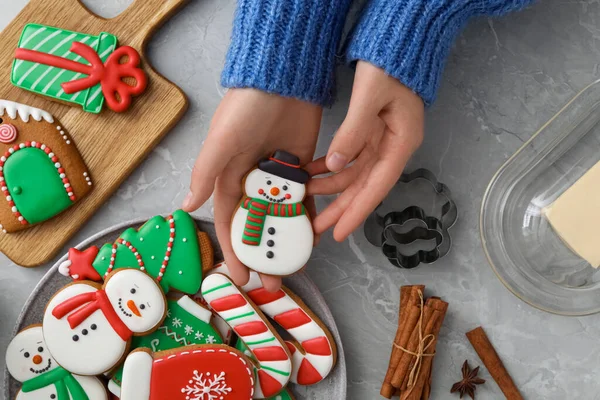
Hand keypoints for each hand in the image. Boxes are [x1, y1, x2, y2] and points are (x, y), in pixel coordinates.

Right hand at [183, 89, 321, 290]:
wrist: (283, 80)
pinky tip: (313, 238)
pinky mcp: (301, 167)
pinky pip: (304, 199)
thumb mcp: (222, 141)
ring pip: (281, 216)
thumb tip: (186, 205)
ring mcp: (278, 176)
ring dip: (286, 241)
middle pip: (256, 225)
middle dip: (262, 253)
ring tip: (294, 267)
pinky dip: (307, 217)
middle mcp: (252, 181)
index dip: (233, 250)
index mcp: (229, 177)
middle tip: (272, 282)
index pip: (229, 222)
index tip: (240, 278)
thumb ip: (206, 173)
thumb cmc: (246, 109)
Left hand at [306, 62, 423, 241]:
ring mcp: (382, 141)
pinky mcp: (370, 133)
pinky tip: (311, 173)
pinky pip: (349, 158)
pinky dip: (330, 166)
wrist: (397, 43)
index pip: (377, 185)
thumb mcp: (370, 96)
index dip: (357, 211)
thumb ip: (353, 132)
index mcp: (401, 142)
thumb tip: (334, 166)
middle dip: (341, 208)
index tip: (339, 232)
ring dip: (331, 187)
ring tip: (306, 198)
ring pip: (354, 175)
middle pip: (365, 186)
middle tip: (318, 229)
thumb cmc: (390, 65)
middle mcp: (393, 147)